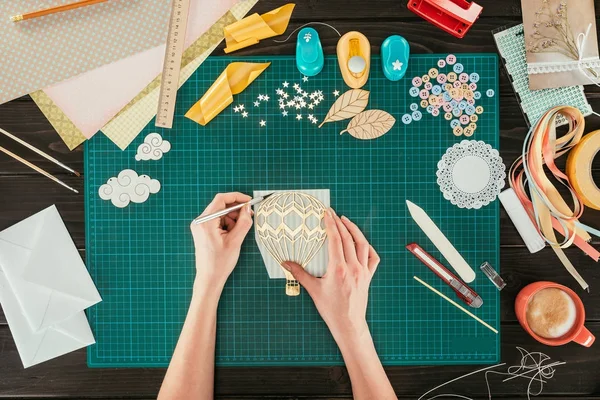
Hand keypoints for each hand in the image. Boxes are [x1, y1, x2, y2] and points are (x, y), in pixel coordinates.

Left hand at [191, 192, 253, 294]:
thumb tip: (247, 209)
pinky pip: (217, 220)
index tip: (249, 201)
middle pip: (220, 205)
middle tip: (248, 217)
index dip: (237, 197)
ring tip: (237, 233)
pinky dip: (226, 224)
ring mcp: (200, 226)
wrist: (209, 278)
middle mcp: (200, 221)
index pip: (221, 199)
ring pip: (220, 213)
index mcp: (206, 222)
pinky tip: (231, 235)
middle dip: (235, 210)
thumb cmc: (220, 263)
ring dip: (232, 218)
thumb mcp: (235, 241)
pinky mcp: (202, 231)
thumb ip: (243, 222)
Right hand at [282, 209, 379, 344]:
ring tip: (346, 221)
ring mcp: (363, 272)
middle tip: (332, 213)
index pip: (335, 240)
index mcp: (338, 269)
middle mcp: (353, 268)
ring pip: (362, 244)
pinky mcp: (368, 277)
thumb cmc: (331, 310)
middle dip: (339, 223)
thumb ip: (299, 274)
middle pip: (348, 238)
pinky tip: (361, 242)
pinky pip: (372, 258)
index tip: (326, 213)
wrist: (349, 325)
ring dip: (354, 230)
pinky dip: (367, 247)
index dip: (331, 224)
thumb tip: (285, 263)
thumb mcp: (313, 290)